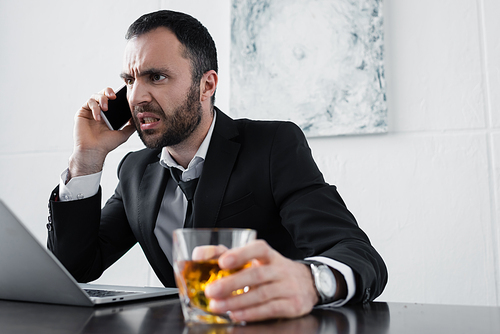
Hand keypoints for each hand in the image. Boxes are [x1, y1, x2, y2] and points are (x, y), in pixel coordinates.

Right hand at [69, 87, 135, 178]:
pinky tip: (98, 117)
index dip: (117, 95)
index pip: (113, 100)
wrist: (94, 150)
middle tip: (113, 96)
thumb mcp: (123, 134)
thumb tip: (137, 117)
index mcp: (109, 115)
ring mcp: (90, 111)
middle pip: (103, 93)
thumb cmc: (106, 144)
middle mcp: (100, 111)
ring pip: (95, 95)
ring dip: (102, 99)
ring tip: (106, 108)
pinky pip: (88, 102)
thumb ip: (131, 126)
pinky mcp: (82, 112)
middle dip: (108, 91)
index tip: (123, 96)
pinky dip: (94, 107)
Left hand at [204, 239, 318, 321]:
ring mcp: (288, 287)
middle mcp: (280, 269)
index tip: (222, 261)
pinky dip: (252, 313)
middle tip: (211, 290)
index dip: (241, 254)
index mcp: (269, 255)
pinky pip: (270, 309)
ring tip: (217, 306)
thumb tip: (199, 254)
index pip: (258, 249)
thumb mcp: (254, 260)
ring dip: (237, 302)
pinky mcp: (292, 304)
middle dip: (231, 284)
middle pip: (256, 274)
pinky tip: (237, 315)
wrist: (308, 283)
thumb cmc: (272, 271)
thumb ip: (226, 255)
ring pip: (261, 294)